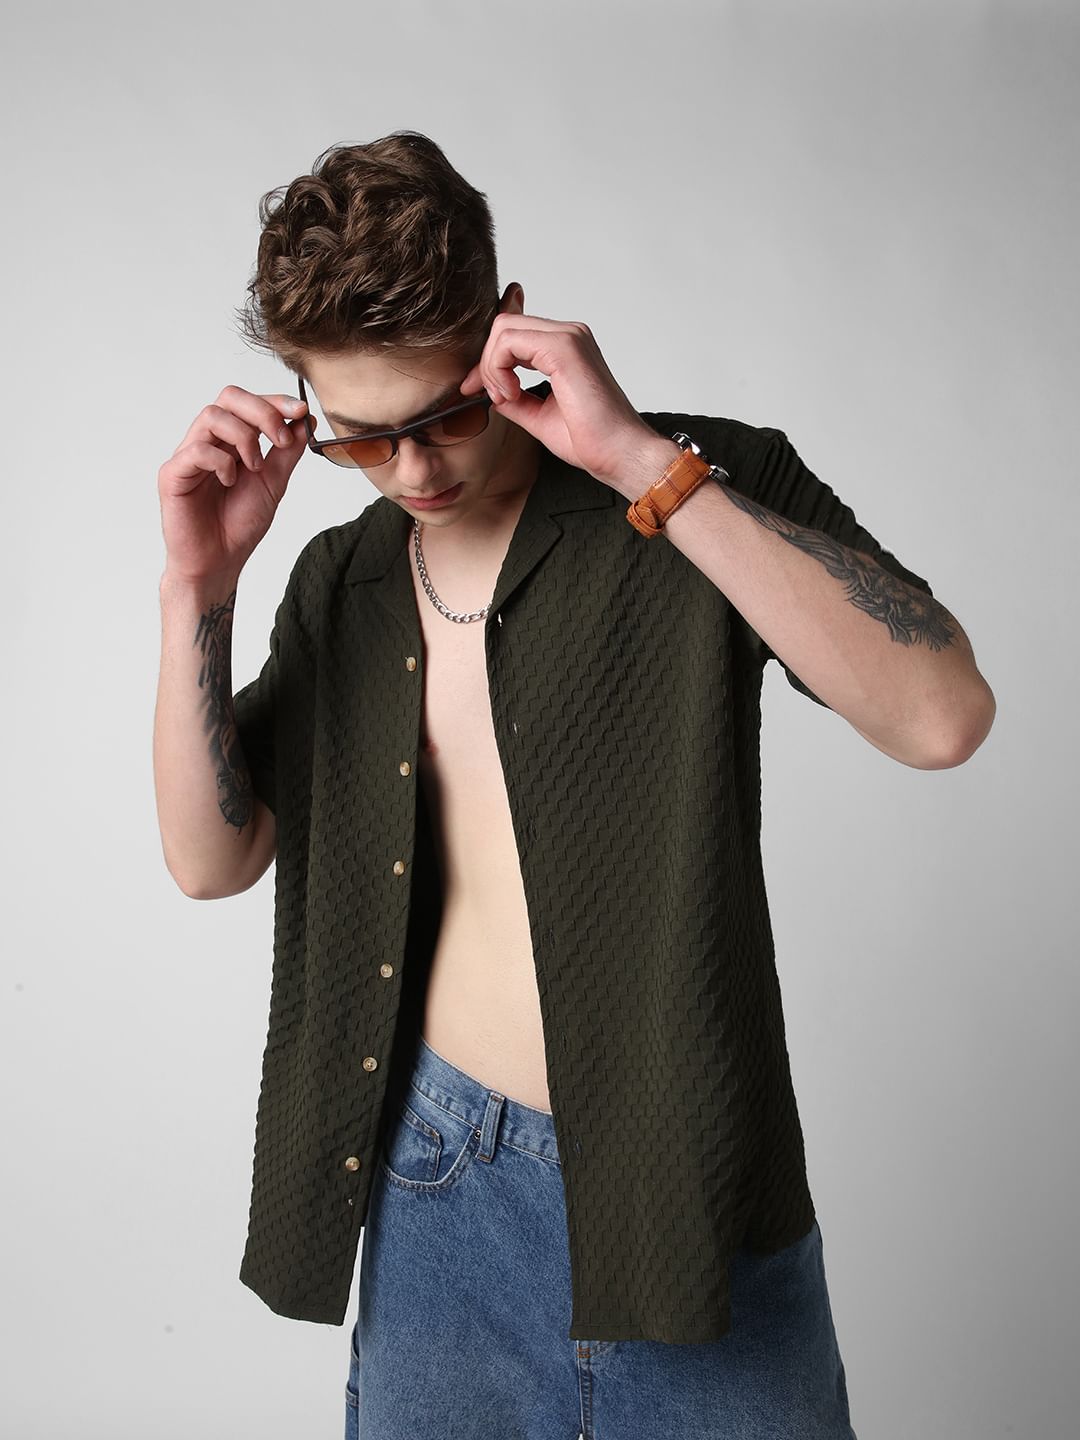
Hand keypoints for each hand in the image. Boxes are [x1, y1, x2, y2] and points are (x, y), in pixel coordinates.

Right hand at [158, 384, 308, 584]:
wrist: (219, 562)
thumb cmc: (239, 524)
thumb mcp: (274, 483)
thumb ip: (287, 452)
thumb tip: (304, 421)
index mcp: (230, 441)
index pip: (248, 403)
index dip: (275, 401)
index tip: (301, 412)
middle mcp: (208, 441)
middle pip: (229, 397)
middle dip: (262, 412)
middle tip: (281, 440)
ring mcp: (188, 455)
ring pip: (212, 416)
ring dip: (244, 438)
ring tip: (256, 468)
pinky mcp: (173, 474)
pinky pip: (196, 450)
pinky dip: (221, 462)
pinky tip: (230, 482)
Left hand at [457, 313, 671, 493]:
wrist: (619, 454)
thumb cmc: (592, 439)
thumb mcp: (540, 416)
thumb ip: (516, 400)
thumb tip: (492, 394)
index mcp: (566, 347)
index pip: (514, 333)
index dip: (488, 359)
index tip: (476, 390)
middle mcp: (569, 335)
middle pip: (504, 325)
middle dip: (486, 362)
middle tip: (493, 397)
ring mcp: (568, 337)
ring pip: (504, 328)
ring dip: (492, 366)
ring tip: (507, 398)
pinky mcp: (564, 348)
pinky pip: (509, 341)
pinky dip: (498, 368)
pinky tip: (512, 394)